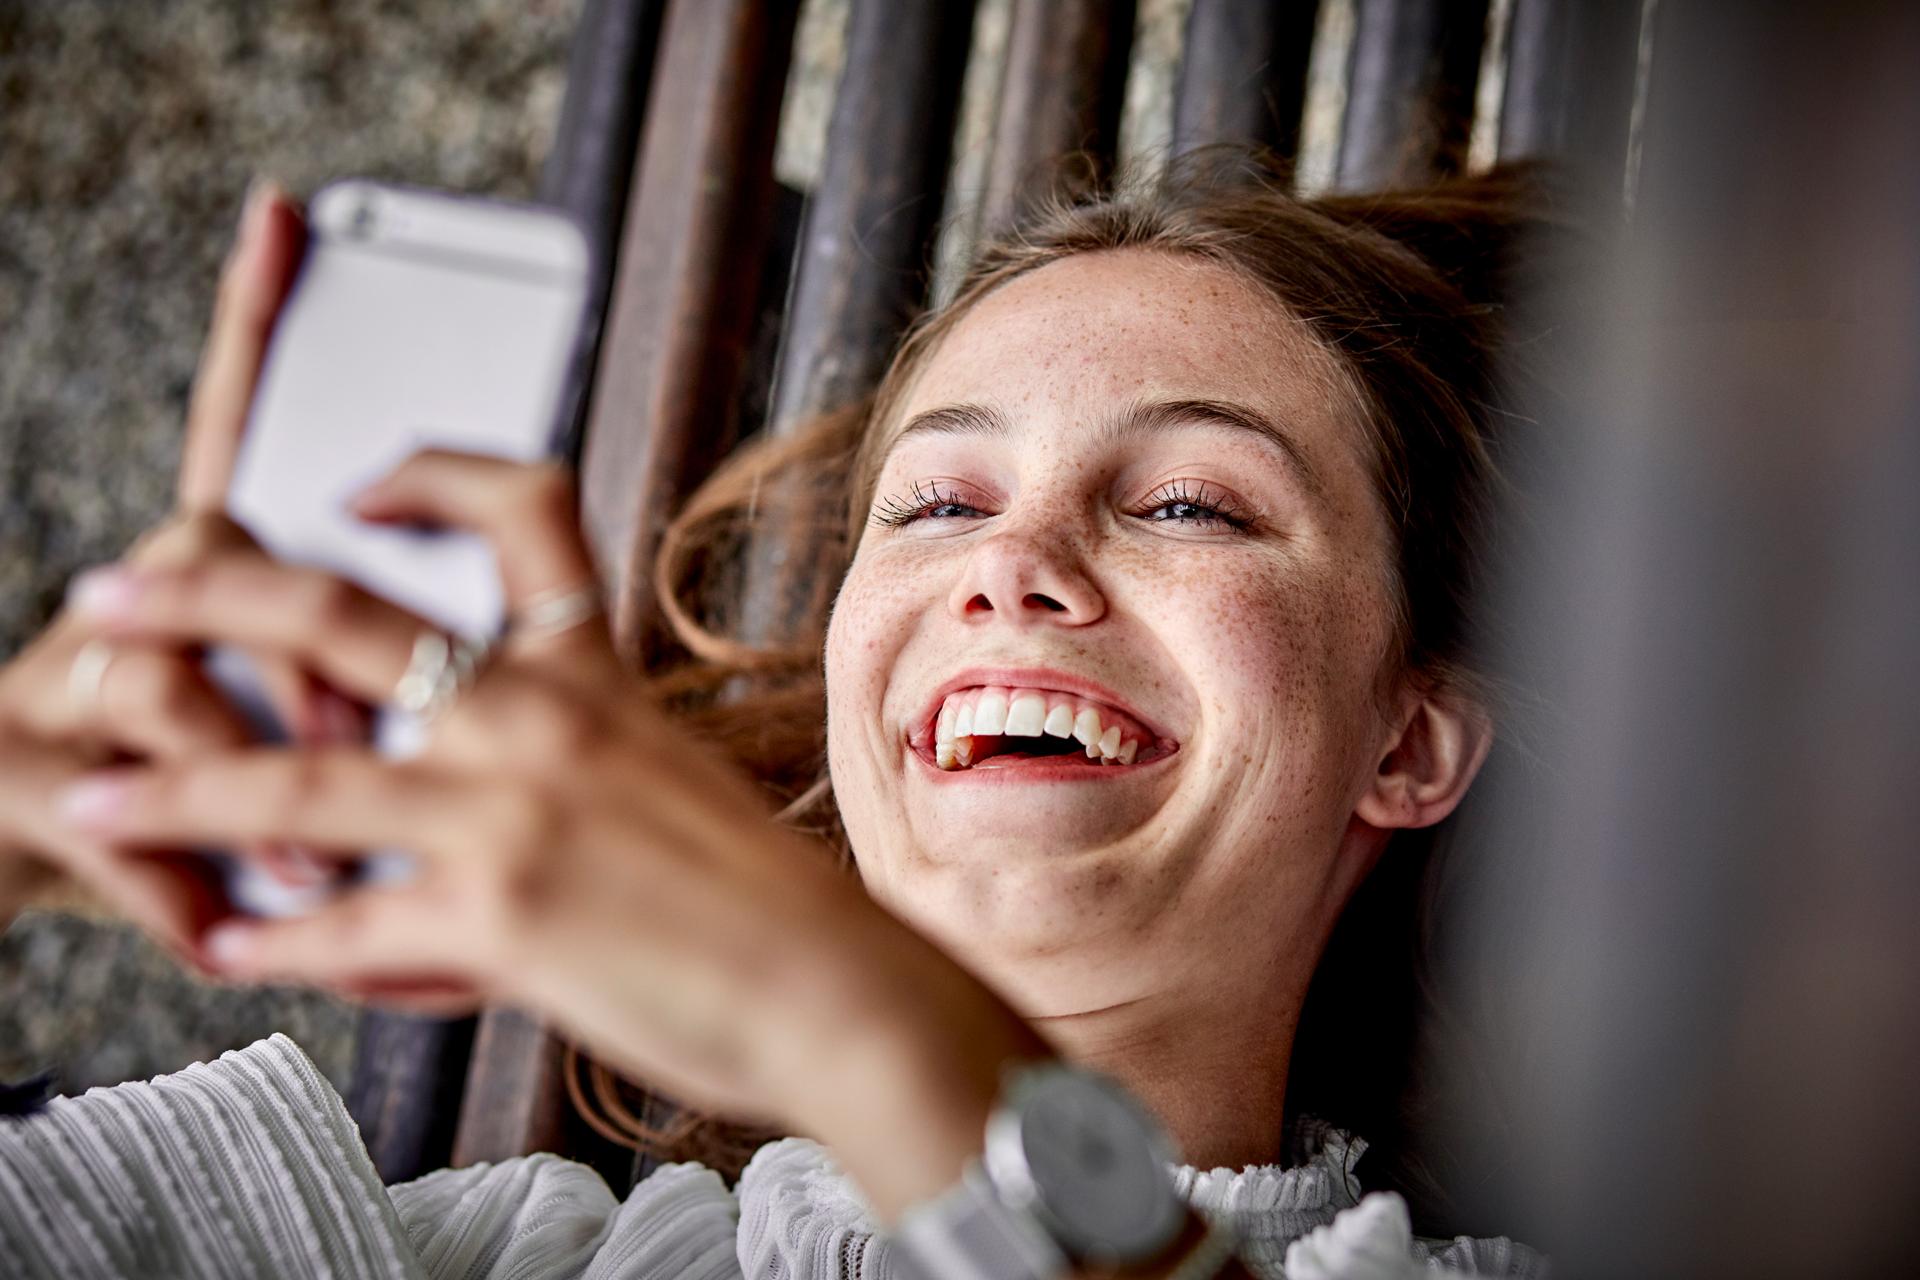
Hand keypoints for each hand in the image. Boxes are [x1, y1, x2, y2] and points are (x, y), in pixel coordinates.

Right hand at [0, 181, 359, 950]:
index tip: (285, 218)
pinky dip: (190, 889)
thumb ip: (360, 689)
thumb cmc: (193, 797)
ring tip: (308, 871)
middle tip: (361, 744)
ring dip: (251, 783)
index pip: (239, 432)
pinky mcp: (22, 775)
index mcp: (214, 581)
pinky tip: (218, 930)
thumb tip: (479, 669)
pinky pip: (123, 810)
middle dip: (297, 646)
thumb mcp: (290, 737)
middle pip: (223, 561)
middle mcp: (133, 602)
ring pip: (173, 680)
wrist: (28, 874)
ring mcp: (67, 678)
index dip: (253, 321)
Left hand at [51, 448, 1053, 1208]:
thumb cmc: (765, 895)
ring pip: (297, 783)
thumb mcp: (669, 780)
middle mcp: (543, 719)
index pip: (521, 509)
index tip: (358, 483)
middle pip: (342, 618)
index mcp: (594, 673)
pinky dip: (273, 940)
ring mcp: (513, 815)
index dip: (430, 473)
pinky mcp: (498, 919)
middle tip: (110, 593)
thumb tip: (450, 780)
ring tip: (93, 802)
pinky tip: (229, 945)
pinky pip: (343, 924)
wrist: (836, 985)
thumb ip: (563, 758)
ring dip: (176, 795)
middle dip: (203, 598)